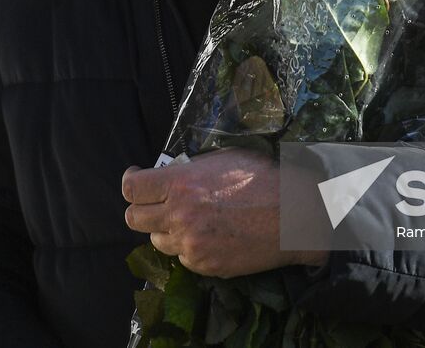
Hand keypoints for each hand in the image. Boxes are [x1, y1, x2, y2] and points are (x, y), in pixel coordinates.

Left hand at [122, 148, 326, 277]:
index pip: (132, 188)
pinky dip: (189, 247)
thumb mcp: (223, 159)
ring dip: (166, 230)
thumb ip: (191, 168)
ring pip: (157, 240)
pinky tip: (209, 235)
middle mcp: (179, 215)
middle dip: (140, 209)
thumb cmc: (263, 179)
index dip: (130, 182)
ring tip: (188, 220)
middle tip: (154, 203)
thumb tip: (172, 171)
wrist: (293, 216)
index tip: (135, 180)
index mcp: (181, 184)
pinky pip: (182, 258)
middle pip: (133, 219)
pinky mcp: (204, 265)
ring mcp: (191, 244)